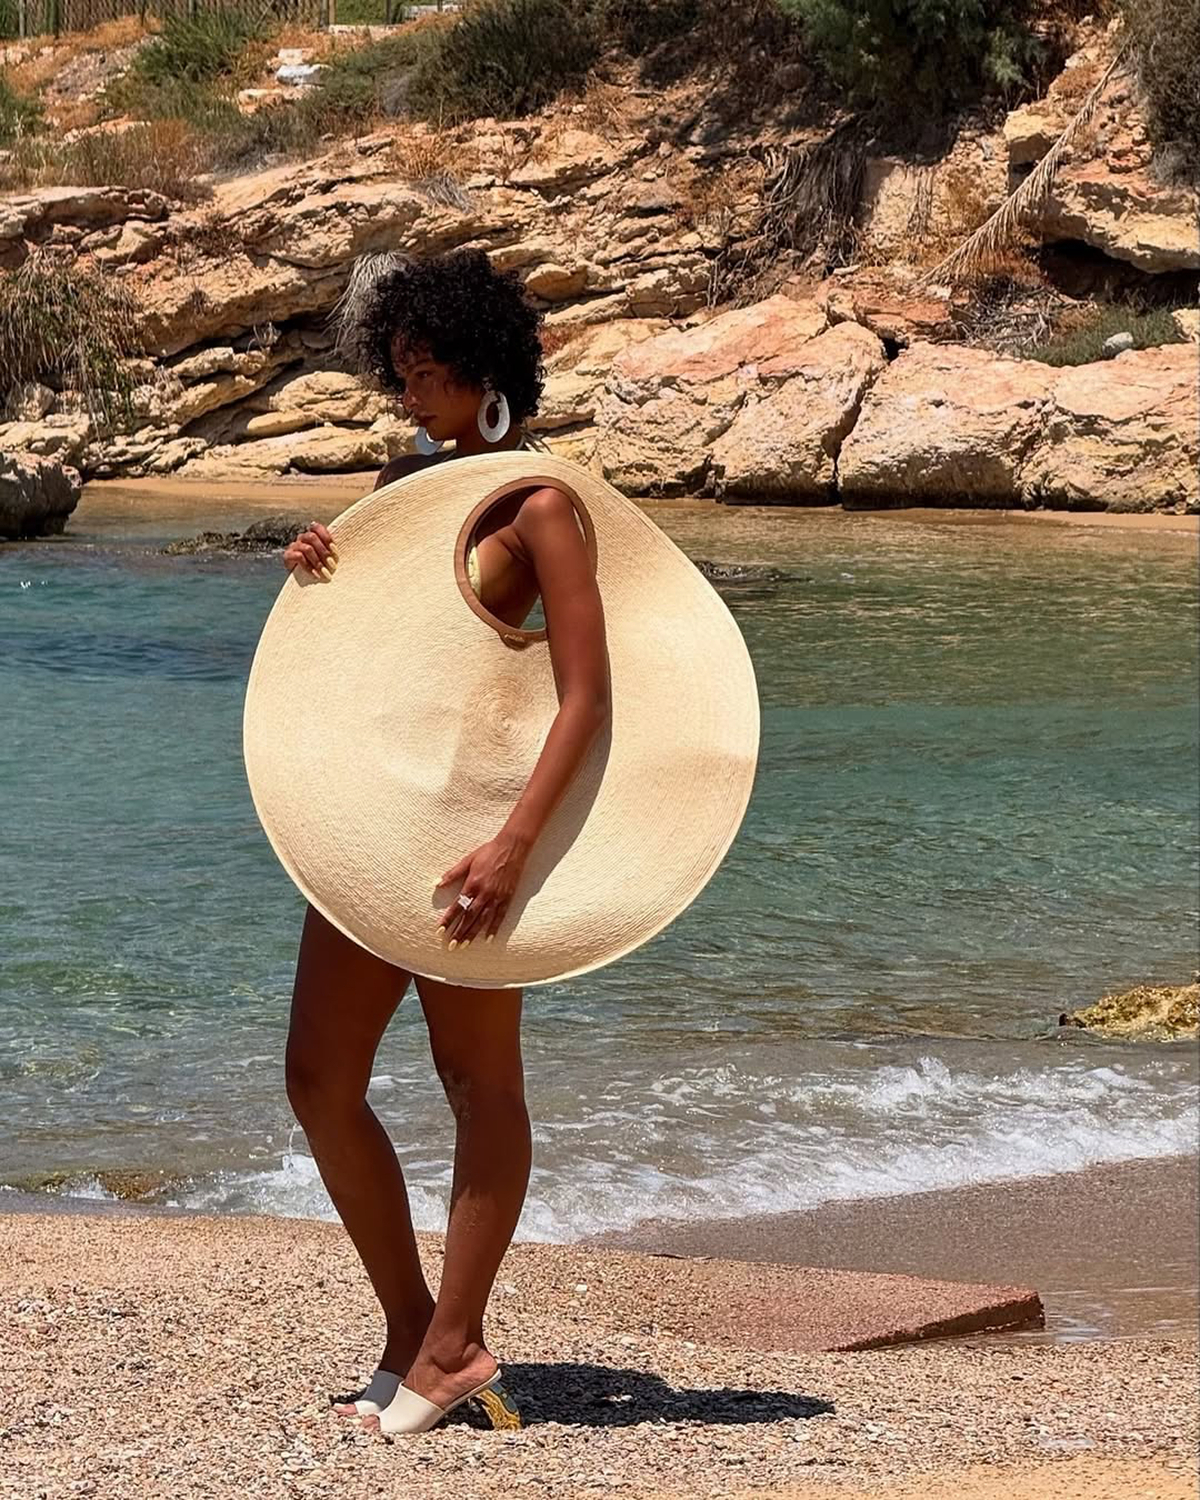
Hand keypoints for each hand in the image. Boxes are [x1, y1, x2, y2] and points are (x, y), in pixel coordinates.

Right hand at [283, 520, 337, 578]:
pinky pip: (298, 557)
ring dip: (317, 561)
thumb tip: (336, 554)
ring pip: (306, 548)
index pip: (316, 527)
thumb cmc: (318, 566)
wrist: (302, 578)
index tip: (334, 549)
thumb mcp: (326, 558)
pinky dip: (308, 567)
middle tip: (332, 565)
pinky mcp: (288, 556)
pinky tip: (315, 575)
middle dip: (324, 552)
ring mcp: (294, 546)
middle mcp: (302, 538)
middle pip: (312, 537)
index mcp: (312, 534)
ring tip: (325, 572)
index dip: (326, 537)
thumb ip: (330, 551)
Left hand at [435, 832, 530, 946]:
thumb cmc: (488, 852)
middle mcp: (484, 893)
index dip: (448, 919)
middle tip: (451, 946)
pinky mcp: (507, 897)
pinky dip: (494, 928)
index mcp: (472, 883)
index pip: (458, 906)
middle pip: (469, 917)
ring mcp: (496, 896)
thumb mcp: (468, 860)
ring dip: (473, 933)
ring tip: (464, 945)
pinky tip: (488, 938)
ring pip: (483, 919)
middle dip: (459, 932)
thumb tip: (436, 884)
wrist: (511, 847)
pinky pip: (500, 916)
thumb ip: (452, 874)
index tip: (440, 930)